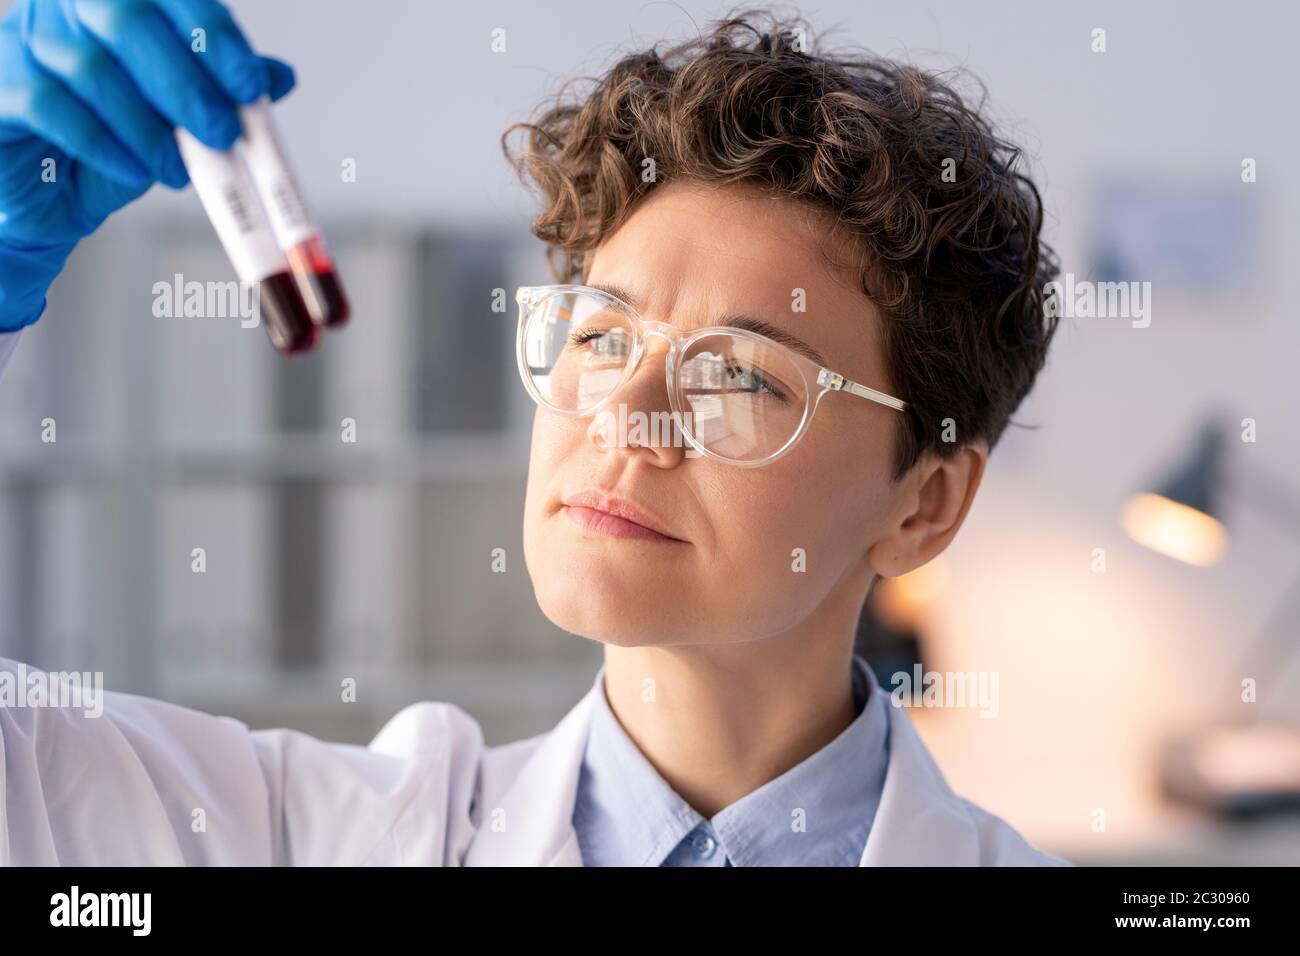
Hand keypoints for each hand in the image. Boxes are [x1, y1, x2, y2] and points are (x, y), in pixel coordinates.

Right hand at [0, 0, 294, 330]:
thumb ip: (223, 93)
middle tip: (221, 132)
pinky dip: (104, 143)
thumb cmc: (118, 145)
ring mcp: (24, 39)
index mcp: (116, 0)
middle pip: (126, 18)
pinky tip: (135, 170)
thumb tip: (280, 76)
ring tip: (178, 169)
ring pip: (91, 68)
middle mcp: (64, 6)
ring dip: (147, 126)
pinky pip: (52, 106)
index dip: (214, 36)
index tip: (250, 87)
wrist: (53, 196)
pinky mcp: (1, 85)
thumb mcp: (181, 121)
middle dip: (185, 82)